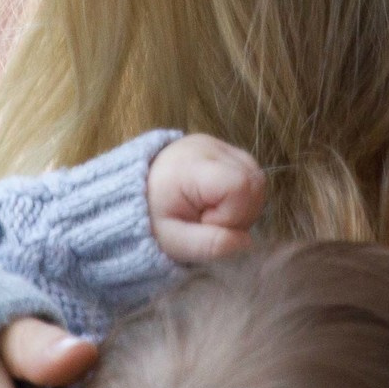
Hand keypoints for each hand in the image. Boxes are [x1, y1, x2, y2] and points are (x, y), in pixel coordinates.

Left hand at [146, 133, 265, 263]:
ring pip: (257, 177)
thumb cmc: (150, 220)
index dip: (231, 215)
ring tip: (213, 213)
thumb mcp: (174, 241)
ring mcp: (216, 143)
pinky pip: (250, 172)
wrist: (131, 195)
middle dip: (240, 213)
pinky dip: (241, 194)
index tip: (203, 224)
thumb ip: (210, 245)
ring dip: (243, 205)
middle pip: (254, 181)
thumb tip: (247, 241)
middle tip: (209, 223)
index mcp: (191, 167)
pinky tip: (218, 202)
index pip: (239, 186)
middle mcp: (208, 147)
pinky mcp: (222, 147)